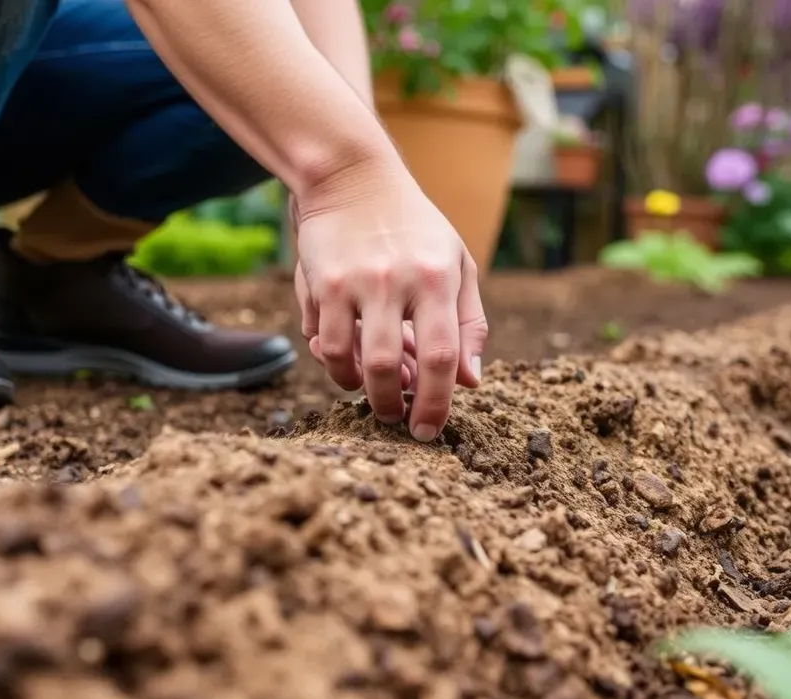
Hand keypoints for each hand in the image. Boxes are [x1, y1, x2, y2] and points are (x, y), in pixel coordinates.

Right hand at [290, 165, 486, 441]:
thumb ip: (469, 322)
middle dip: (392, 405)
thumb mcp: (456, 264)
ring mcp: (354, 281)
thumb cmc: (415, 227)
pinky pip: (323, 339)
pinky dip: (333, 361)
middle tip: (394, 418)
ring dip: (358, 388)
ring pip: (349, 360)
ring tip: (369, 391)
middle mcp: (396, 280)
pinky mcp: (320, 281)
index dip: (436, 402)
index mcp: (438, 278)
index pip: (443, 357)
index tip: (429, 429)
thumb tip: (470, 381)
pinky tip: (346, 361)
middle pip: (392, 366)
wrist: (353, 177)